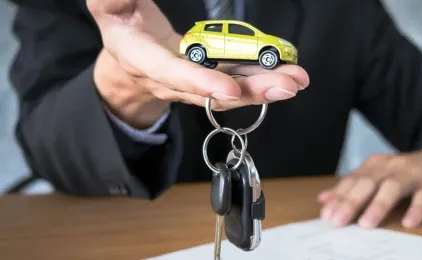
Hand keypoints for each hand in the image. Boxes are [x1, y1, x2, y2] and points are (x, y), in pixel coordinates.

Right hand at [88, 0, 308, 127]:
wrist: (127, 55)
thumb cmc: (121, 23)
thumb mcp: (109, 6)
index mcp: (140, 58)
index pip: (170, 73)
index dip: (199, 83)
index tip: (230, 89)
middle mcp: (171, 80)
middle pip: (212, 91)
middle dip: (251, 91)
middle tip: (286, 85)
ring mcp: (194, 83)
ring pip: (230, 90)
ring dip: (265, 87)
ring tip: (296, 80)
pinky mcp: (211, 78)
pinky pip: (237, 82)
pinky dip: (262, 79)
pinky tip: (287, 75)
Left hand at [318, 148, 421, 228]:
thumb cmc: (405, 172)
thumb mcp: (377, 175)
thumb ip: (352, 187)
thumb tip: (323, 199)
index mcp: (375, 165)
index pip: (353, 181)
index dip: (338, 198)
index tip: (326, 216)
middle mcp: (391, 167)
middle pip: (369, 183)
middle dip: (352, 202)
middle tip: (338, 222)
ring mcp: (413, 174)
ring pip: (393, 187)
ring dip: (378, 205)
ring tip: (366, 224)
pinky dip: (416, 209)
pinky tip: (408, 223)